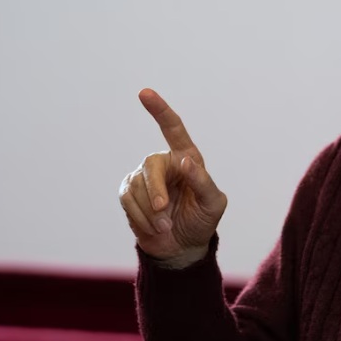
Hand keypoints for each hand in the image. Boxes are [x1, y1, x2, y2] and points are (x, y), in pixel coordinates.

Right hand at [119, 89, 227, 265]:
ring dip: (152, 212)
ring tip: (166, 225)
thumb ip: (202, 181)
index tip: (144, 93)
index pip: (173, 129)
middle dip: (156, 190)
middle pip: (151, 164)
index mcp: (187, 158)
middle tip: (165, 210)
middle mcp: (164, 164)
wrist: (183, 247)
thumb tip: (185, 161)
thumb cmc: (202, 220)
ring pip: (137, 186)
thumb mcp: (213, 203)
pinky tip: (154, 228)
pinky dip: (142, 218)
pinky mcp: (128, 194)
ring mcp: (143, 178)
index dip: (159, 110)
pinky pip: (128, 201)